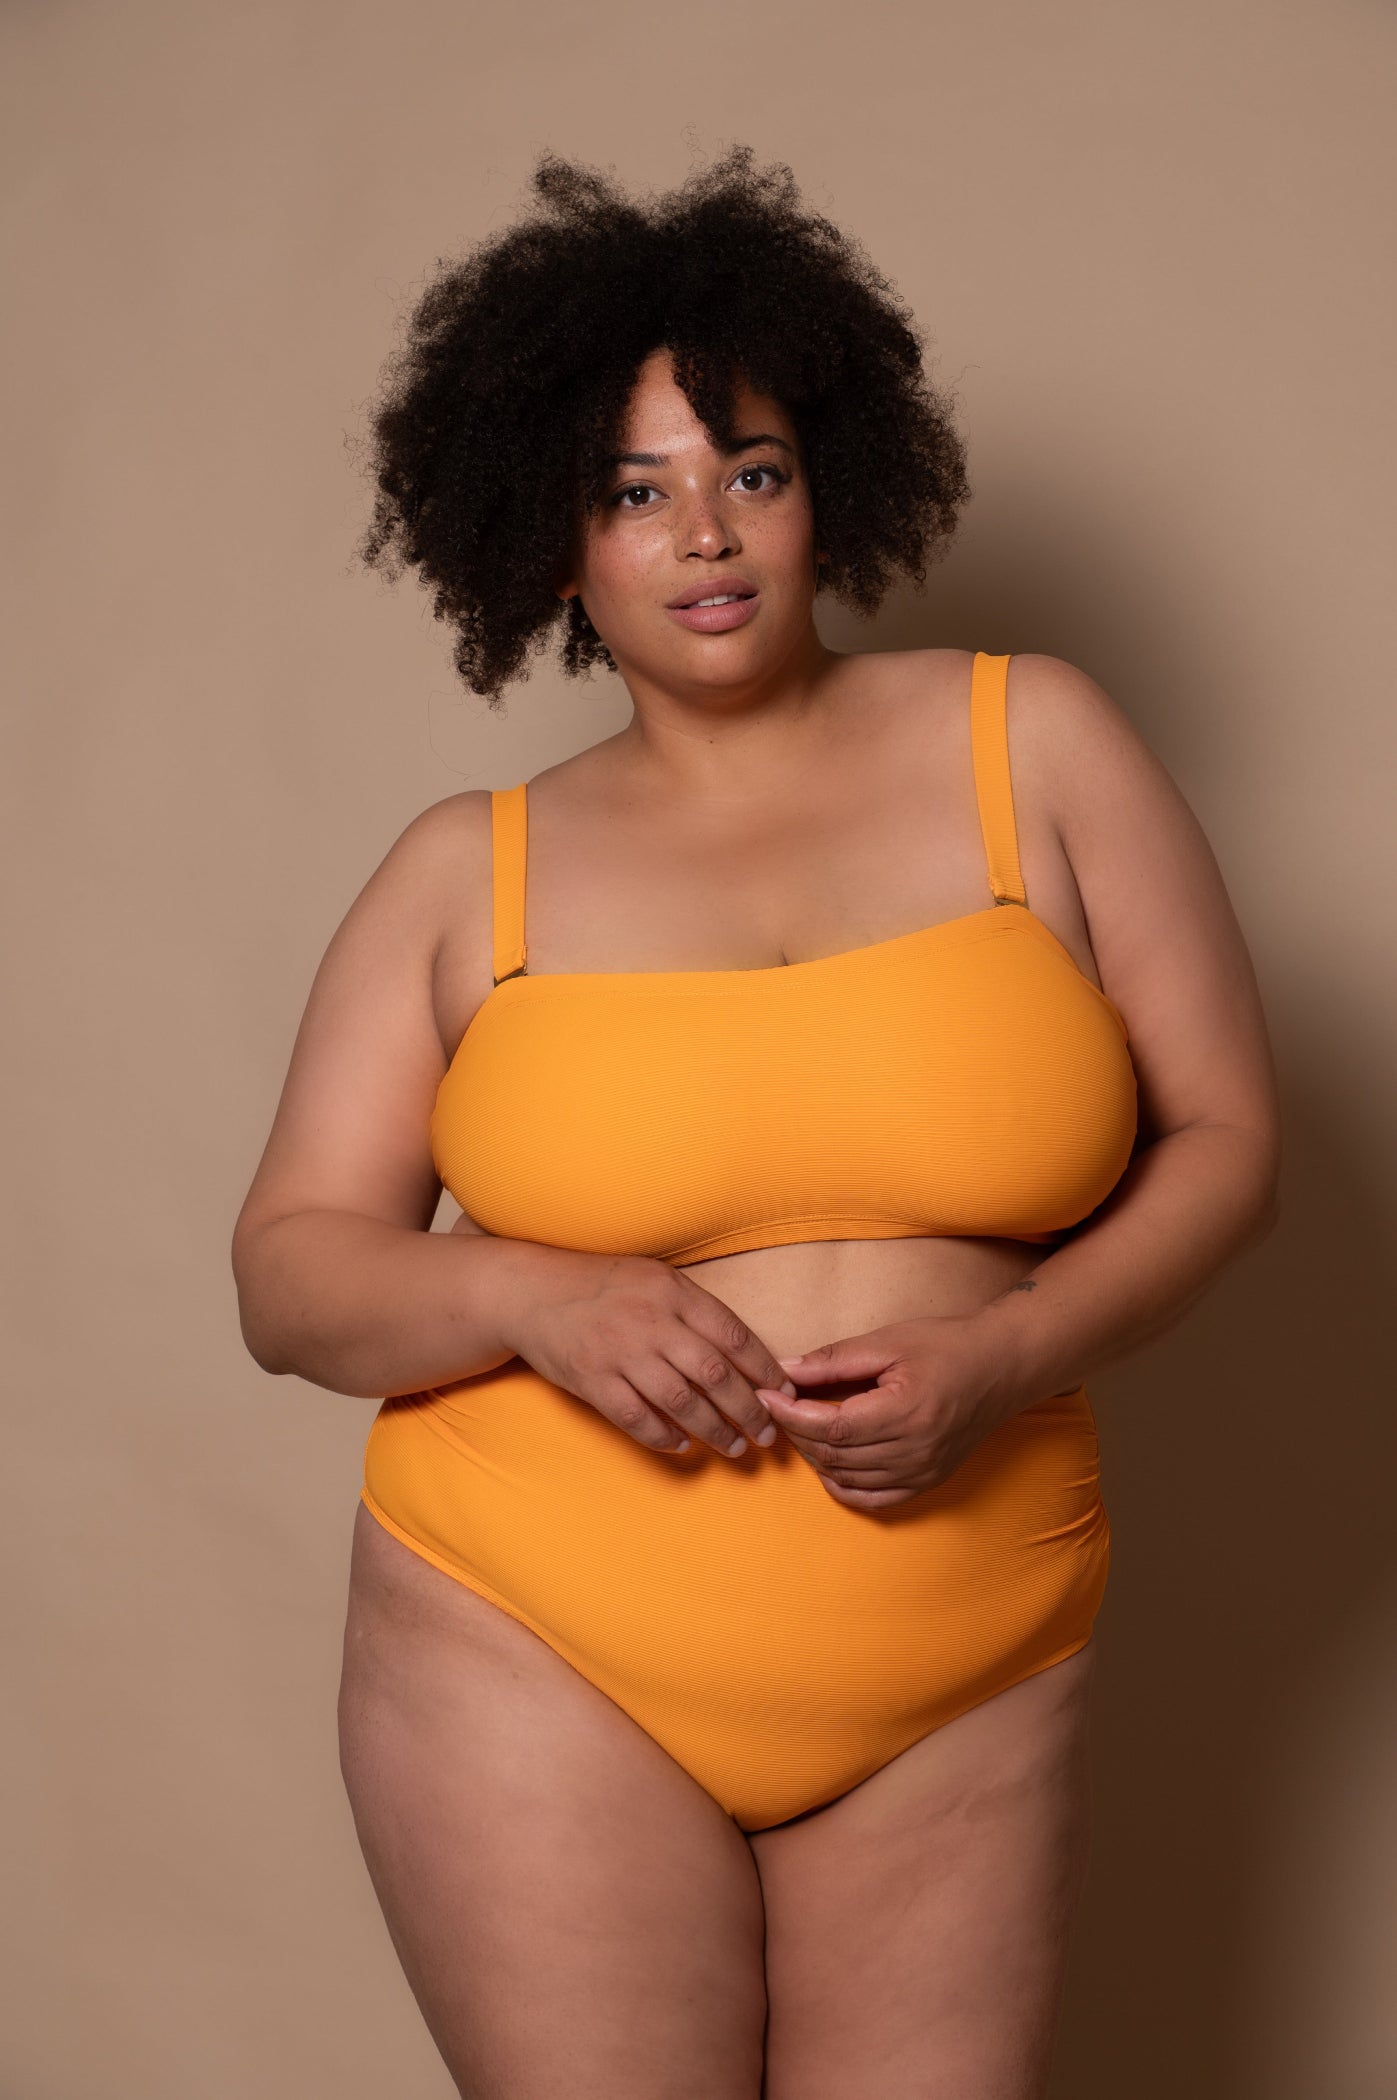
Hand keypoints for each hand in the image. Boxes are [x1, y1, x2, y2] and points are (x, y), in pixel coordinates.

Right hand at [493, 1244, 798, 1460]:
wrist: (532, 1292)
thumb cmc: (602, 1285)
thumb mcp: (655, 1278)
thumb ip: (694, 1310)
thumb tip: (745, 1355)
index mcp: (673, 1292)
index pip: (734, 1335)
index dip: (765, 1369)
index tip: (784, 1393)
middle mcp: (651, 1322)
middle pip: (715, 1376)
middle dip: (750, 1409)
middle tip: (769, 1433)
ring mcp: (620, 1353)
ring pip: (681, 1403)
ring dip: (715, 1430)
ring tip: (736, 1446)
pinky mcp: (592, 1380)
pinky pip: (637, 1418)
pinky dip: (663, 1437)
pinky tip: (682, 1446)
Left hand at [754, 1314, 1034, 1510]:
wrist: (1002, 1366)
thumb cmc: (947, 1346)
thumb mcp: (889, 1341)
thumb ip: (835, 1359)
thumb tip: (786, 1371)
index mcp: (906, 1411)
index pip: (831, 1427)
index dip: (790, 1414)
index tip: (766, 1394)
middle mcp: (916, 1450)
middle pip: (833, 1455)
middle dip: (796, 1431)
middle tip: (778, 1404)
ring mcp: (923, 1472)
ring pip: (847, 1478)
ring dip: (814, 1455)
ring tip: (800, 1424)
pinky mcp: (927, 1481)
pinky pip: (873, 1499)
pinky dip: (842, 1485)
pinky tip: (827, 1463)